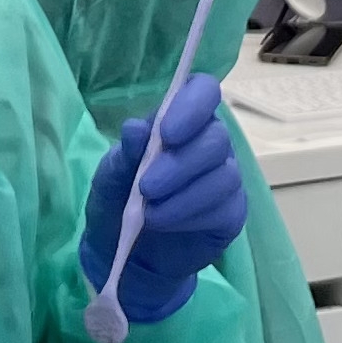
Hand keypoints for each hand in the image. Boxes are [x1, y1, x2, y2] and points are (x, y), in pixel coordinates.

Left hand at [79, 73, 244, 324]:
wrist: (123, 251)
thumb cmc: (117, 199)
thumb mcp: (110, 175)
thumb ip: (125, 152)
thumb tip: (136, 128)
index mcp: (180, 119)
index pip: (204, 91)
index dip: (193, 105)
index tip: (167, 132)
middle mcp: (210, 143)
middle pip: (216, 138)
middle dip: (180, 163)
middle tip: (146, 186)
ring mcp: (225, 178)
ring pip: (224, 176)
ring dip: (184, 194)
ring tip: (149, 212)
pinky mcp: (231, 213)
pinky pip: (224, 208)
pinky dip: (190, 216)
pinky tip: (164, 223)